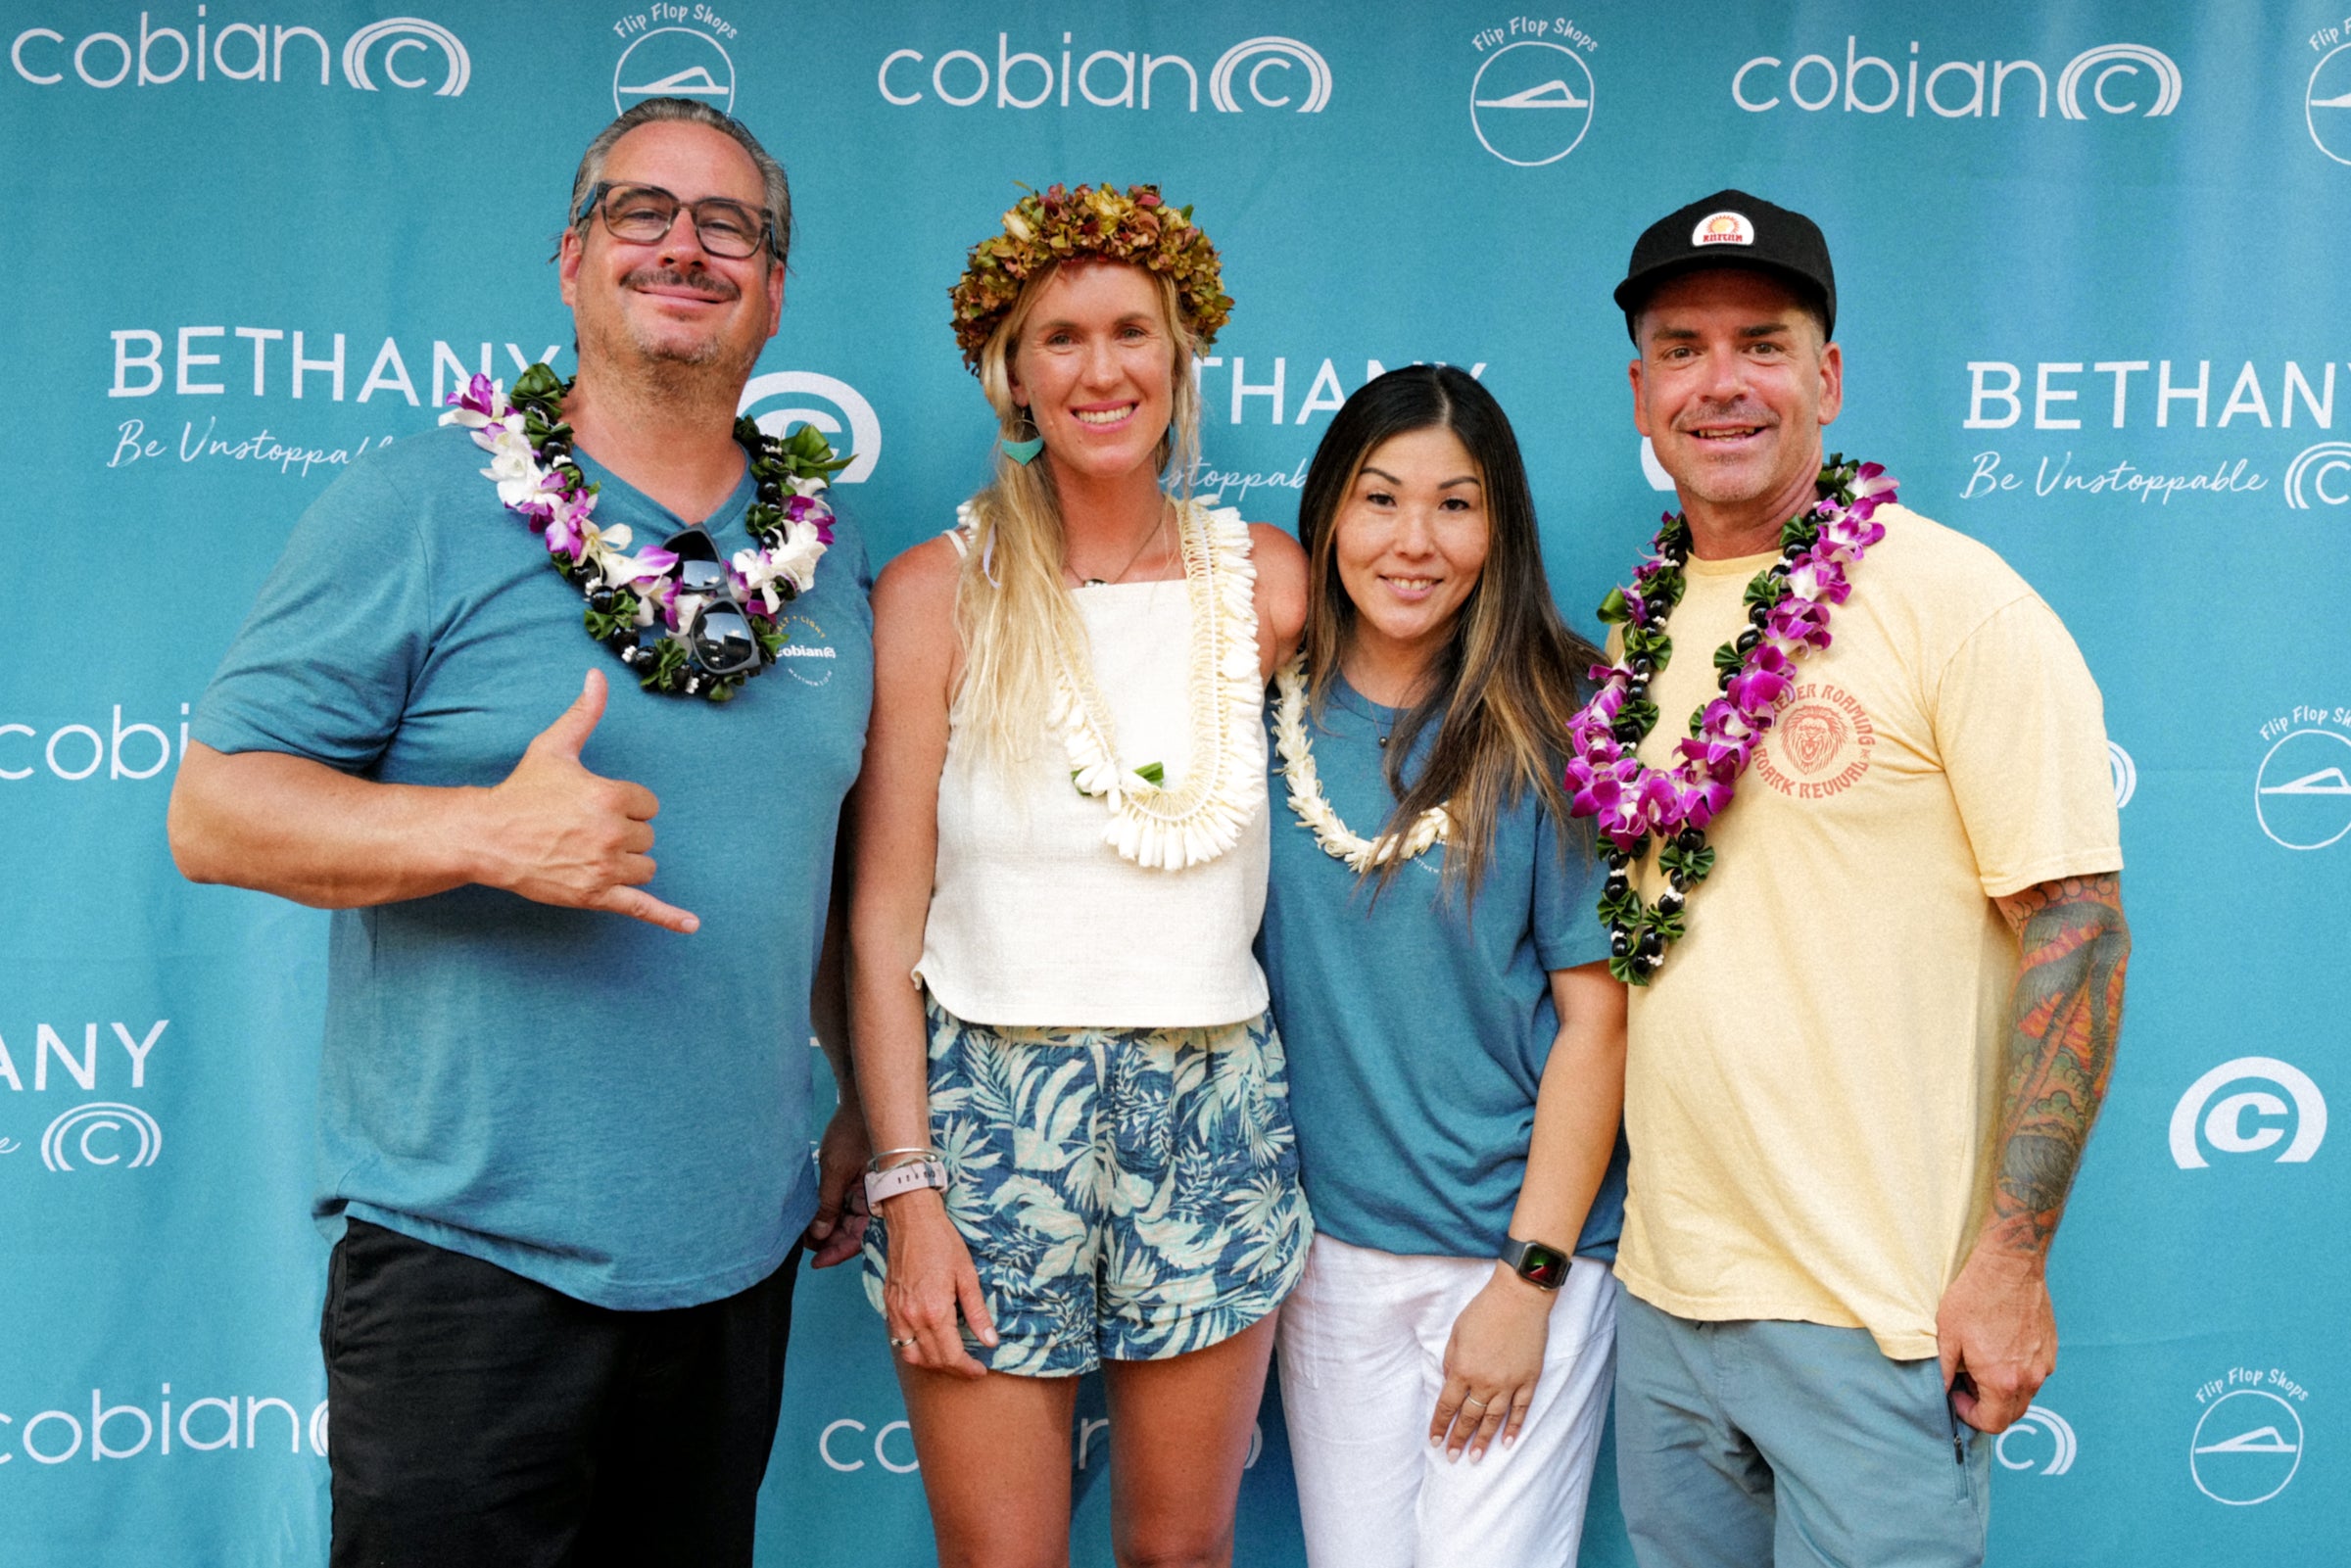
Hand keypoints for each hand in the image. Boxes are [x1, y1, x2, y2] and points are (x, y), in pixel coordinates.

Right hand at [475, 670, 697, 932]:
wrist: (488, 837)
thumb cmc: (522, 791)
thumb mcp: (554, 747)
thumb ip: (584, 713)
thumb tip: (598, 675)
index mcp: (609, 796)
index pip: (648, 805)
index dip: (626, 805)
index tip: (594, 805)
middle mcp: (612, 833)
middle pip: (648, 836)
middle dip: (624, 833)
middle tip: (584, 828)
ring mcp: (605, 868)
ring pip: (646, 867)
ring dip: (628, 862)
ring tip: (590, 852)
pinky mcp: (596, 895)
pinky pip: (642, 908)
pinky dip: (668, 918)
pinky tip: (691, 926)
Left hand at [802, 1102, 870, 1267]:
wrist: (860, 1102)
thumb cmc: (853, 1132)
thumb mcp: (835, 1170)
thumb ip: (828, 1205)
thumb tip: (819, 1236)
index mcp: (877, 1198)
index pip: (858, 1238)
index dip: (836, 1253)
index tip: (815, 1262)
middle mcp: (874, 1198)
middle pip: (853, 1232)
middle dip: (829, 1242)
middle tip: (804, 1246)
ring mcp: (866, 1190)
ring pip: (848, 1220)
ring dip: (828, 1228)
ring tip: (804, 1233)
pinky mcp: (858, 1181)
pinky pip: (845, 1205)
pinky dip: (830, 1212)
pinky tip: (814, 1216)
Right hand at [878, 1188, 996, 1379]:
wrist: (912, 1221)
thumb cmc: (943, 1243)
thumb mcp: (968, 1276)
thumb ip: (977, 1312)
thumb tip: (991, 1341)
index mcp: (934, 1311)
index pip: (951, 1356)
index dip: (967, 1369)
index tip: (979, 1371)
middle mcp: (912, 1317)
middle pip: (932, 1359)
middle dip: (953, 1368)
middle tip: (970, 1366)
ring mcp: (897, 1313)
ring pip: (912, 1355)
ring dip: (932, 1363)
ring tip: (951, 1358)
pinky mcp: (889, 1305)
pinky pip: (899, 1340)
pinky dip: (914, 1349)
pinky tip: (930, 1342)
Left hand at [1429, 1265, 1552, 1461]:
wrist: (1519, 1298)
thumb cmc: (1484, 1311)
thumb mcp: (1456, 1333)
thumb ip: (1451, 1361)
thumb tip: (1450, 1383)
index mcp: (1463, 1369)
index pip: (1447, 1406)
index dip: (1440, 1425)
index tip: (1435, 1441)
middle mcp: (1485, 1382)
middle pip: (1469, 1417)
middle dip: (1459, 1439)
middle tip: (1452, 1458)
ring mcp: (1509, 1383)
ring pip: (1494, 1419)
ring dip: (1484, 1440)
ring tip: (1476, 1457)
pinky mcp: (1529, 1380)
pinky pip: (1521, 1410)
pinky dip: (1514, 1427)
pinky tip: (1508, 1442)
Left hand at [1936, 1241, 2054, 1432]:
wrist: (2009, 1266)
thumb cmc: (1975, 1297)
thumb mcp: (1948, 1335)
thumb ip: (1944, 1371)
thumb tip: (1941, 1392)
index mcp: (2002, 1381)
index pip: (1993, 1423)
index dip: (1970, 1415)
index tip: (1957, 1395)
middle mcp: (2030, 1378)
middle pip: (2011, 1414)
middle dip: (1987, 1406)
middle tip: (1967, 1380)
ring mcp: (2043, 1364)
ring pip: (2024, 1394)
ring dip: (2002, 1389)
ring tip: (1981, 1360)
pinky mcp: (2050, 1349)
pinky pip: (2034, 1374)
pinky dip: (2016, 1373)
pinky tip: (1999, 1348)